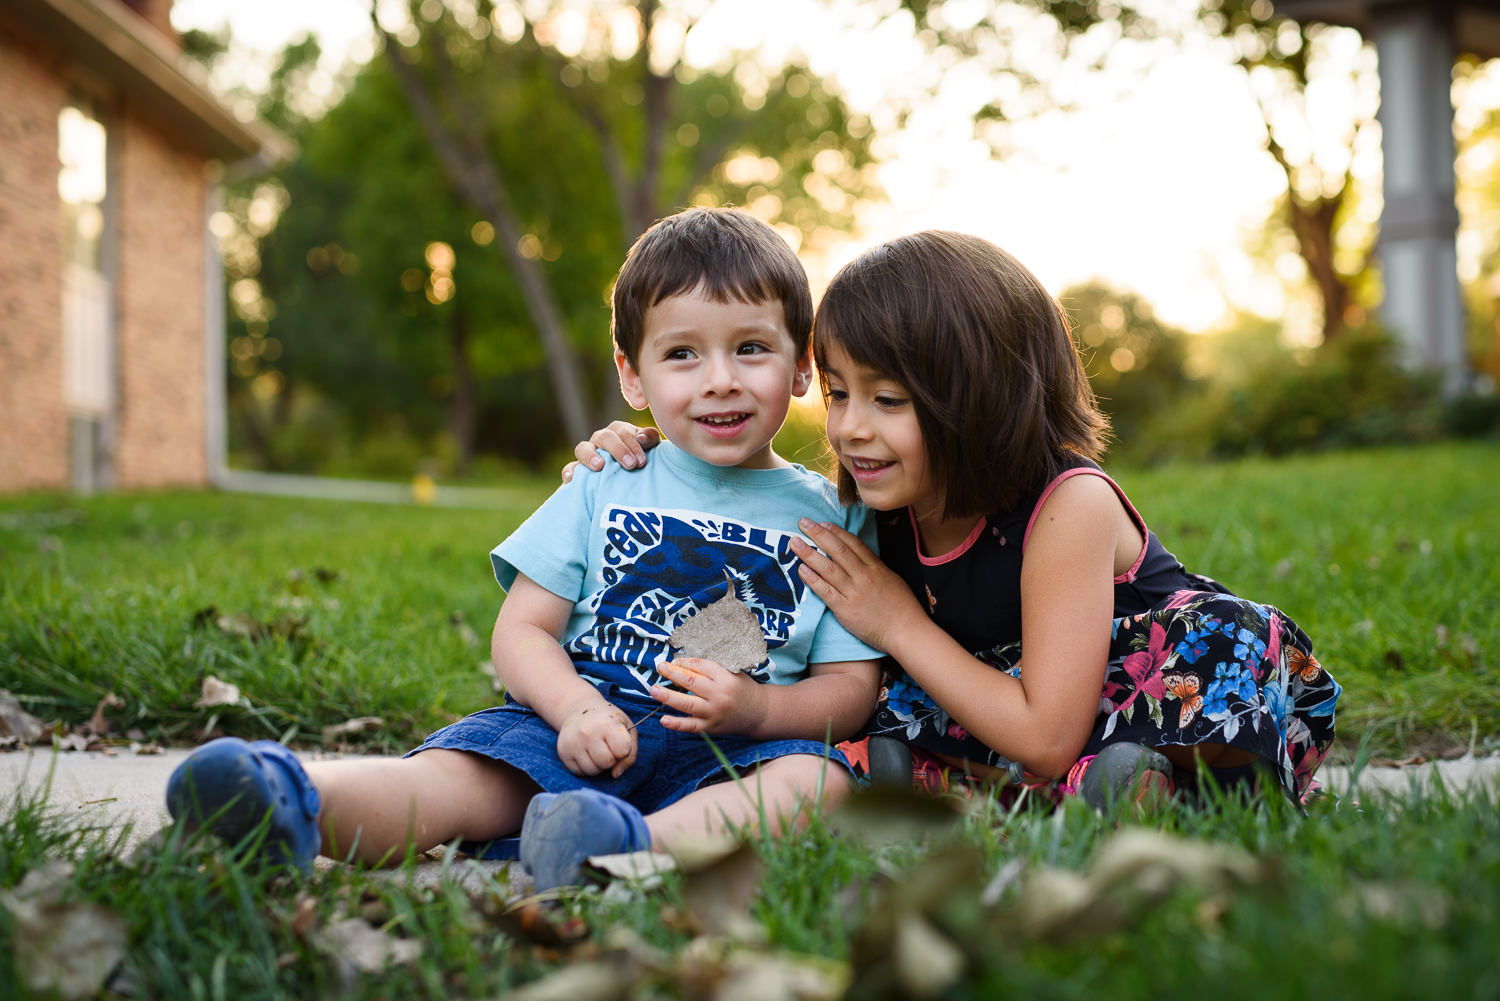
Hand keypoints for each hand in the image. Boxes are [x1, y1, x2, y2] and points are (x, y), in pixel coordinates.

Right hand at [556, 702, 636, 777]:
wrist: (579, 710)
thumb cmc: (608, 721)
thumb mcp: (626, 729)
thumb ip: (630, 754)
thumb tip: (615, 775)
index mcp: (606, 723)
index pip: (623, 751)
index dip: (623, 750)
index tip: (618, 740)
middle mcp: (587, 732)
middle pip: (606, 763)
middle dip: (611, 759)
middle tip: (607, 746)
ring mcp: (572, 743)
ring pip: (592, 771)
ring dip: (598, 765)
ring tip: (596, 749)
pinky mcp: (562, 752)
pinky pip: (580, 773)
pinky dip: (585, 767)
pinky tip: (585, 752)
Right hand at [561, 423, 661, 481]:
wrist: (634, 480)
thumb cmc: (643, 460)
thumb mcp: (651, 447)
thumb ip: (649, 438)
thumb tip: (641, 438)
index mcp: (618, 431)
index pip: (623, 432)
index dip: (633, 445)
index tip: (642, 462)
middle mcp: (601, 439)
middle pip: (605, 437)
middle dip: (618, 450)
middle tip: (630, 465)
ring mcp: (588, 453)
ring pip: (582, 448)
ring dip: (590, 456)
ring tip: (599, 466)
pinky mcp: (579, 470)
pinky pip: (570, 468)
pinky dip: (569, 471)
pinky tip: (572, 479)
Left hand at [651, 658, 767, 735]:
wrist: (759, 713)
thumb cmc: (742, 689)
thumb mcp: (732, 673)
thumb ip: (711, 669)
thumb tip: (681, 663)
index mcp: (726, 678)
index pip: (700, 666)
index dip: (684, 662)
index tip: (674, 661)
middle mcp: (719, 695)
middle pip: (691, 682)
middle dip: (672, 673)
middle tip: (660, 667)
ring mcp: (714, 713)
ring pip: (687, 704)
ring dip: (668, 696)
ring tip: (653, 689)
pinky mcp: (710, 727)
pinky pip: (691, 726)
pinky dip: (676, 724)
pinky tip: (663, 720)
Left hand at [791, 519, 922, 651]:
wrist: (906, 631)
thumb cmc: (902, 608)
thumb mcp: (892, 580)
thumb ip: (876, 569)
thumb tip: (861, 559)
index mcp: (876, 568)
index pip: (853, 544)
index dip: (836, 532)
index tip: (822, 523)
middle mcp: (864, 576)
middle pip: (838, 550)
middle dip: (819, 534)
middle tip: (803, 522)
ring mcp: (854, 592)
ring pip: (828, 568)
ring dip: (809, 553)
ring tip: (794, 542)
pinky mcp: (846, 610)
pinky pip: (825, 591)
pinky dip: (812, 579)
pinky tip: (801, 569)